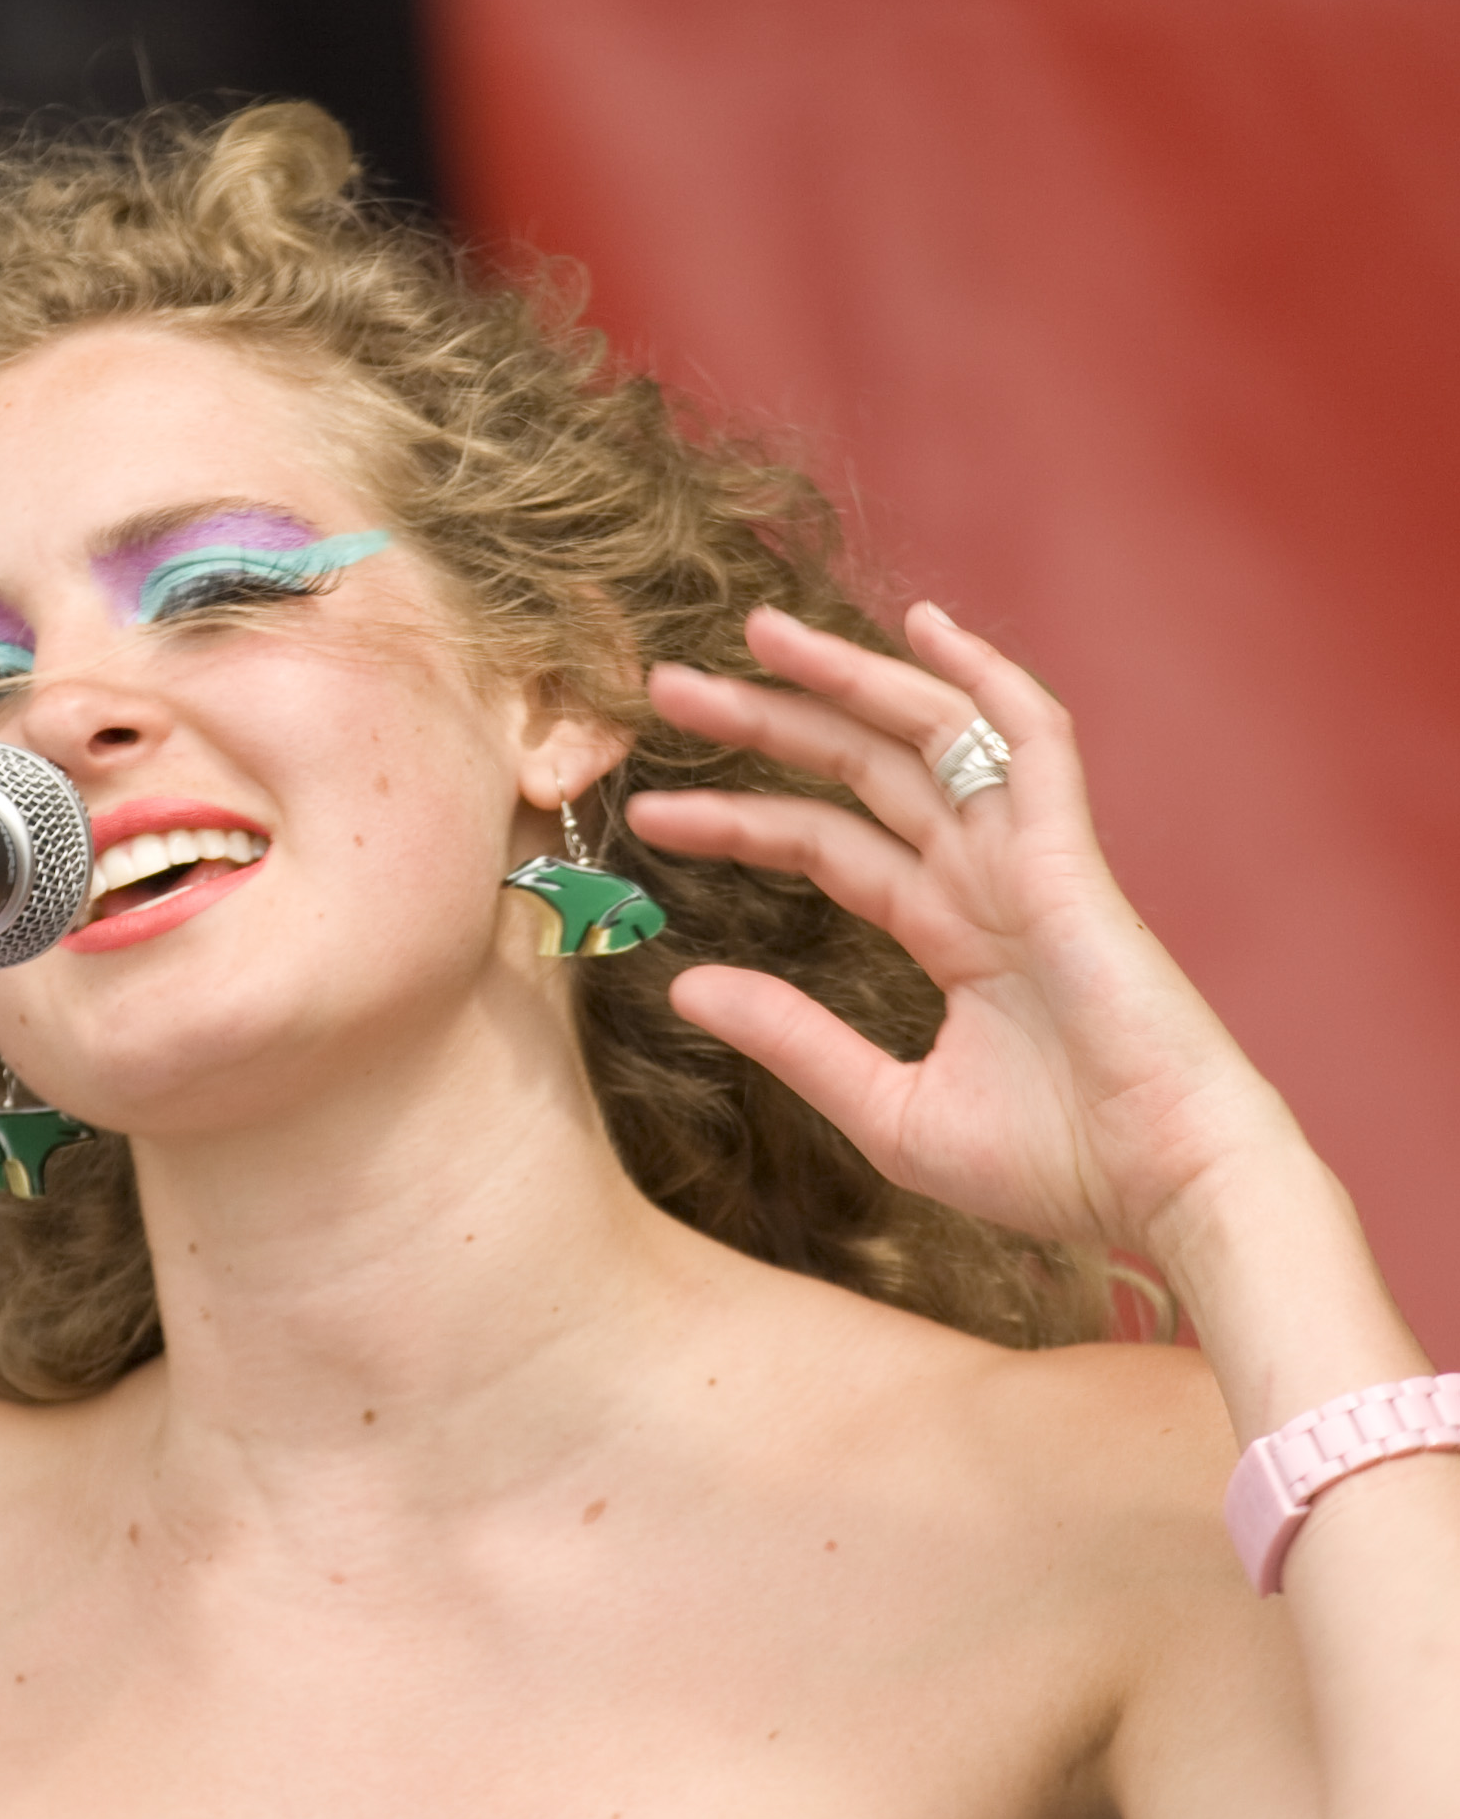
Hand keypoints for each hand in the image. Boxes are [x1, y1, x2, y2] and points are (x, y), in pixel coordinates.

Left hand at [626, 601, 1302, 1268]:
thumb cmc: (1056, 1166)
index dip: (738, 820)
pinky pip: (1032, 743)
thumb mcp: (889, 1107)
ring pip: (929, 735)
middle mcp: (987, 879)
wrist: (1169, 1191)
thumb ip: (792, 1039)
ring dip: (845, 677)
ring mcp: (1032, 861)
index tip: (648, 814)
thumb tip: (684, 986)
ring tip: (753, 631)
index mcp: (952, 932)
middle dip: (765, 723)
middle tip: (667, 687)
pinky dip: (983, 678)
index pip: (825, 845)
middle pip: (859, 770)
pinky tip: (924, 627)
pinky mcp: (1073, 859)